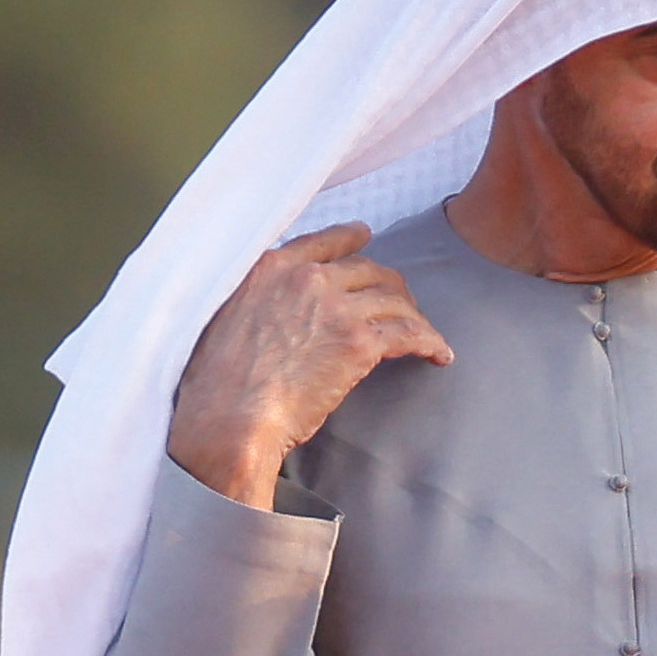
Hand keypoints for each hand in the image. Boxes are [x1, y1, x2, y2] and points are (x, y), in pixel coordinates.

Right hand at [168, 226, 450, 506]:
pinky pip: (408, 333)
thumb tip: (263, 311)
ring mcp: (336, 307)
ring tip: (424, 334)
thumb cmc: (217, 385)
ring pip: (393, 298)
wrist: (231, 417)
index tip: (366, 238)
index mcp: (269, 268)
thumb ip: (251, 300)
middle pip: (368, 270)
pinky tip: (439, 355)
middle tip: (401, 307)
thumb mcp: (221, 319)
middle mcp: (307, 278)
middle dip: (390, 287)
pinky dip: (429, 342)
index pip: (323, 241)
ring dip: (413, 315)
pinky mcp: (360, 343)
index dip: (350, 240)